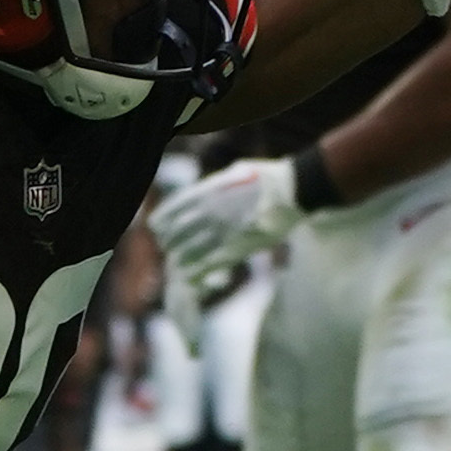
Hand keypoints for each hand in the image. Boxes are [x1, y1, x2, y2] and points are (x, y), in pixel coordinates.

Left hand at [150, 156, 303, 296]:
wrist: (293, 190)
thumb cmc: (267, 177)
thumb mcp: (236, 171)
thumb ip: (217, 183)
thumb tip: (205, 191)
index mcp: (207, 191)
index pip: (170, 210)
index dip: (160, 222)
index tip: (156, 228)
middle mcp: (210, 211)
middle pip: (176, 233)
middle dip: (170, 242)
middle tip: (169, 248)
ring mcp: (223, 230)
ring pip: (189, 251)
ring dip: (181, 259)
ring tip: (179, 263)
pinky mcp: (238, 247)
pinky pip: (209, 265)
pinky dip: (197, 273)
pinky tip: (191, 279)